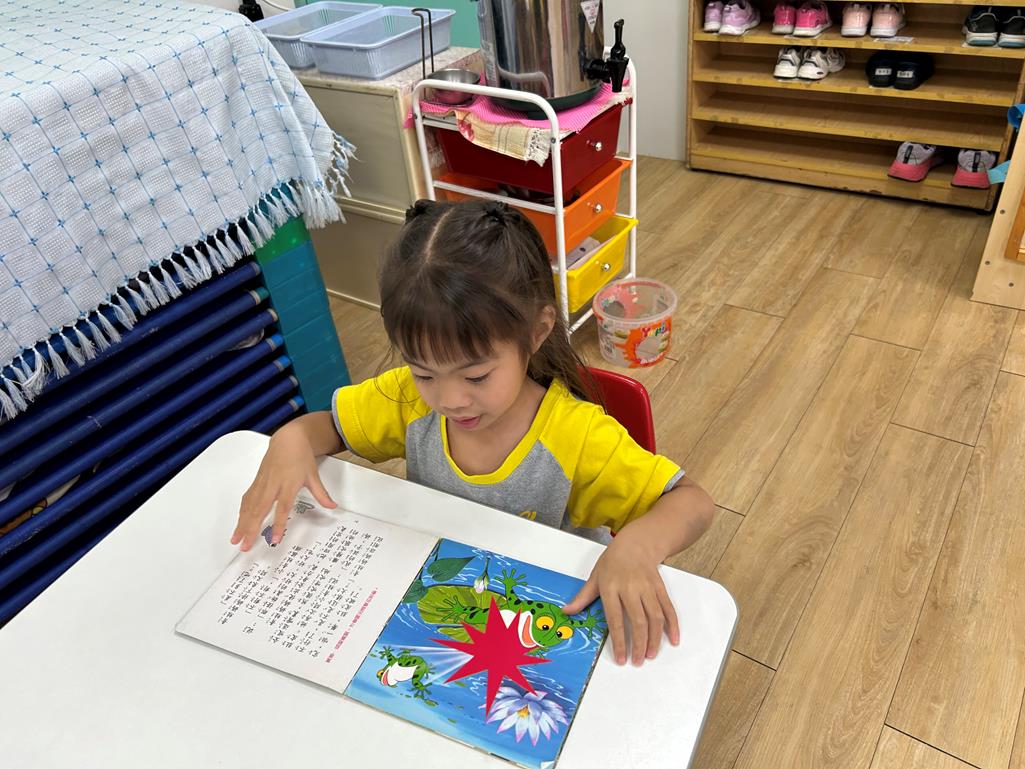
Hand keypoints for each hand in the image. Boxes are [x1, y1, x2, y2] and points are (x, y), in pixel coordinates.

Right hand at [231, 422, 335, 550]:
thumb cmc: (300, 456)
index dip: (278, 524)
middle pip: (259, 511)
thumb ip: (321, 494)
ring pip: (249, 507)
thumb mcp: (313, 475)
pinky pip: (246, 500)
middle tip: (245, 546)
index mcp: (288, 484)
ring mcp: (262, 483)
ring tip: (236, 540)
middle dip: (251, 530)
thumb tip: (332, 506)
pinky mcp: (256, 482)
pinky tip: (238, 524)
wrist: (288, 439)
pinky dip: (241, 513)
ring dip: (241, 524)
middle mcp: (272, 485)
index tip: (274, 540)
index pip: (282, 508)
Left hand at [563, 534, 679, 665]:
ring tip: (651, 655)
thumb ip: (582, 597)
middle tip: (637, 661)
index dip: (619, 641)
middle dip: (638, 644)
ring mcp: (647, 587)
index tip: (621, 659)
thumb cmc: (612, 562)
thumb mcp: (594, 577)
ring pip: (655, 617)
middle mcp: (630, 588)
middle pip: (637, 620)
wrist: (635, 543)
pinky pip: (668, 608)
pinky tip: (673, 639)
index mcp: (611, 587)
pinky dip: (673, 624)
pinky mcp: (660, 587)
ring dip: (655, 638)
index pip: (615, 619)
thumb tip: (566, 611)